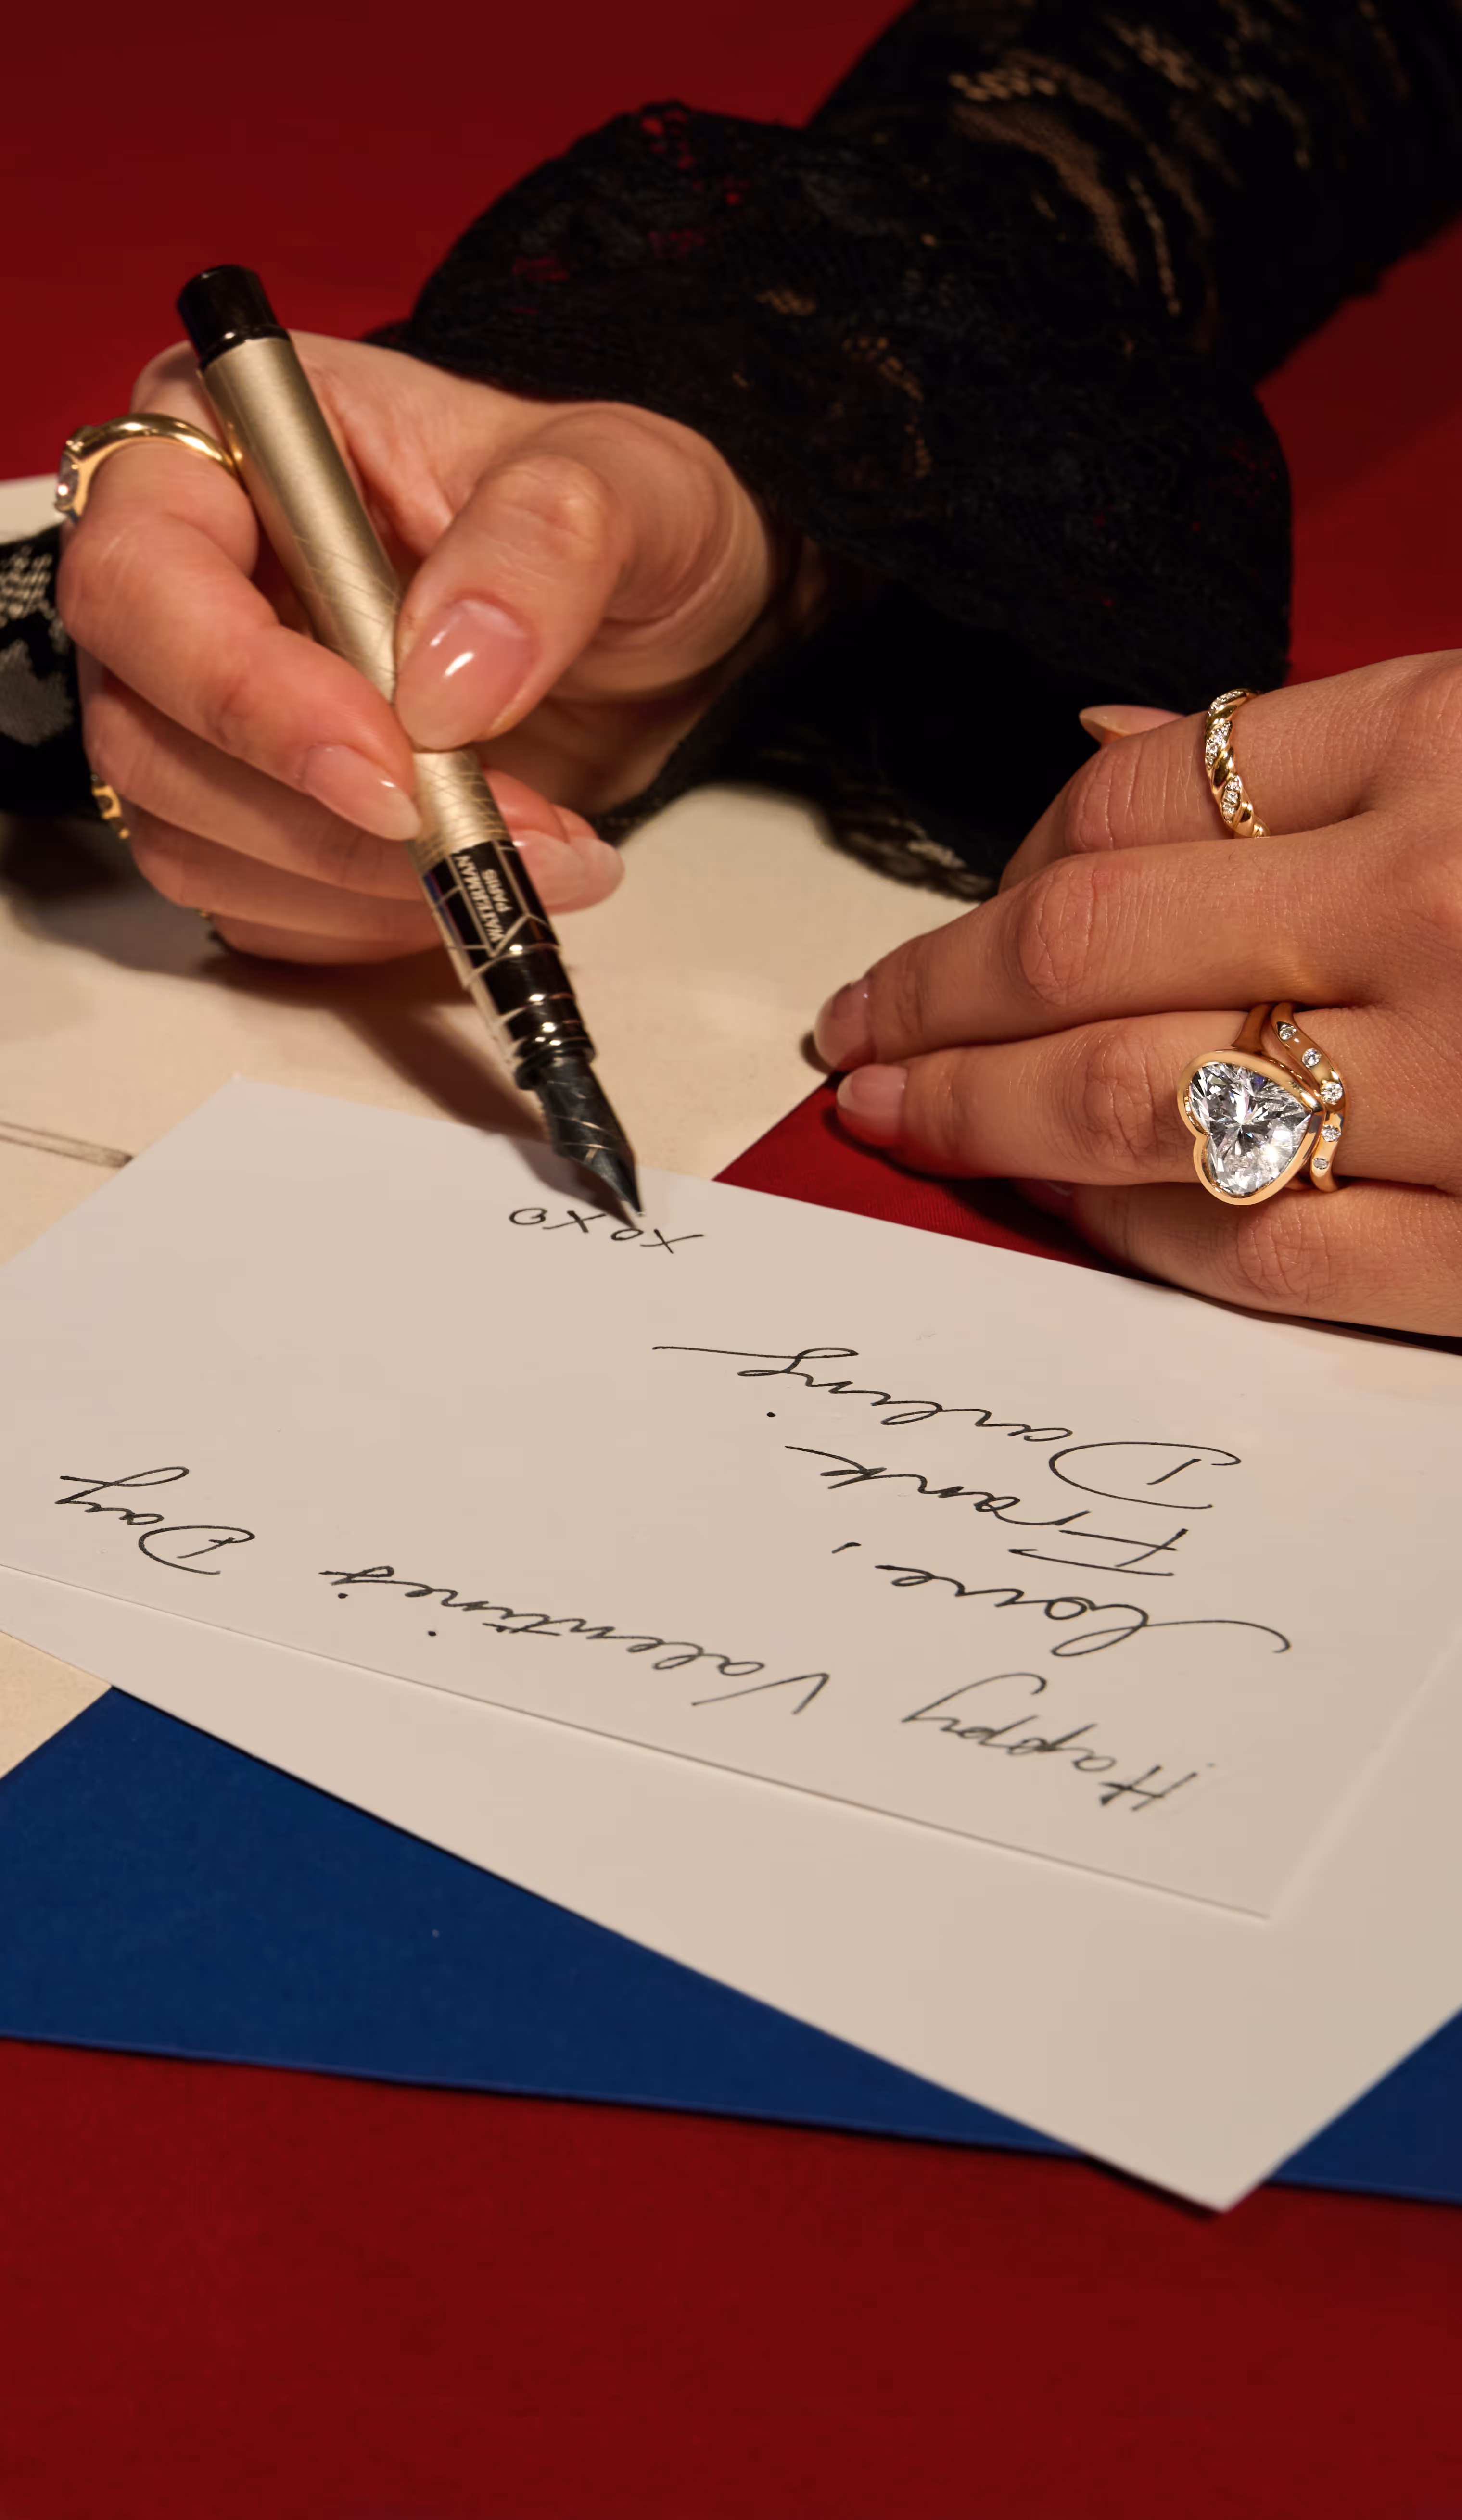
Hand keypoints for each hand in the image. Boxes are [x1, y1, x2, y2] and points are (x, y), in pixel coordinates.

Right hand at [60, 335, 813, 960]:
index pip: (144, 577)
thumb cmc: (615, 520)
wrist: (657, 625)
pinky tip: (478, 881)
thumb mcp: (625, 482)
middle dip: (320, 814)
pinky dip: (370, 921)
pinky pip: (256, 906)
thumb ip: (542, 544)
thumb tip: (447, 674)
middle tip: (482, 833)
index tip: (388, 760)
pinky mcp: (252, 817)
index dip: (244, 688)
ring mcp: (204, 711)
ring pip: (190, 837)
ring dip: (361, 883)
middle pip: (147, 730)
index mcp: (225, 440)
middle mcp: (187, 579)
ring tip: (528, 853)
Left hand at [812, 655, 1461, 1335]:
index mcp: (1437, 750)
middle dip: (931, 1000)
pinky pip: (1254, 1251)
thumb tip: (1109, 730)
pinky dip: (1130, 1233)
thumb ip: (1327, 754)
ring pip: (1128, 1103)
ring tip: (901, 1120)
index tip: (951, 924)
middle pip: (1083, 950)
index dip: (1004, 870)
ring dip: (982, 1117)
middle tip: (852, 1035)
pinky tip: (1062, 1210)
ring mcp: (1456, 1088)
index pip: (1132, 800)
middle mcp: (1424, 908)